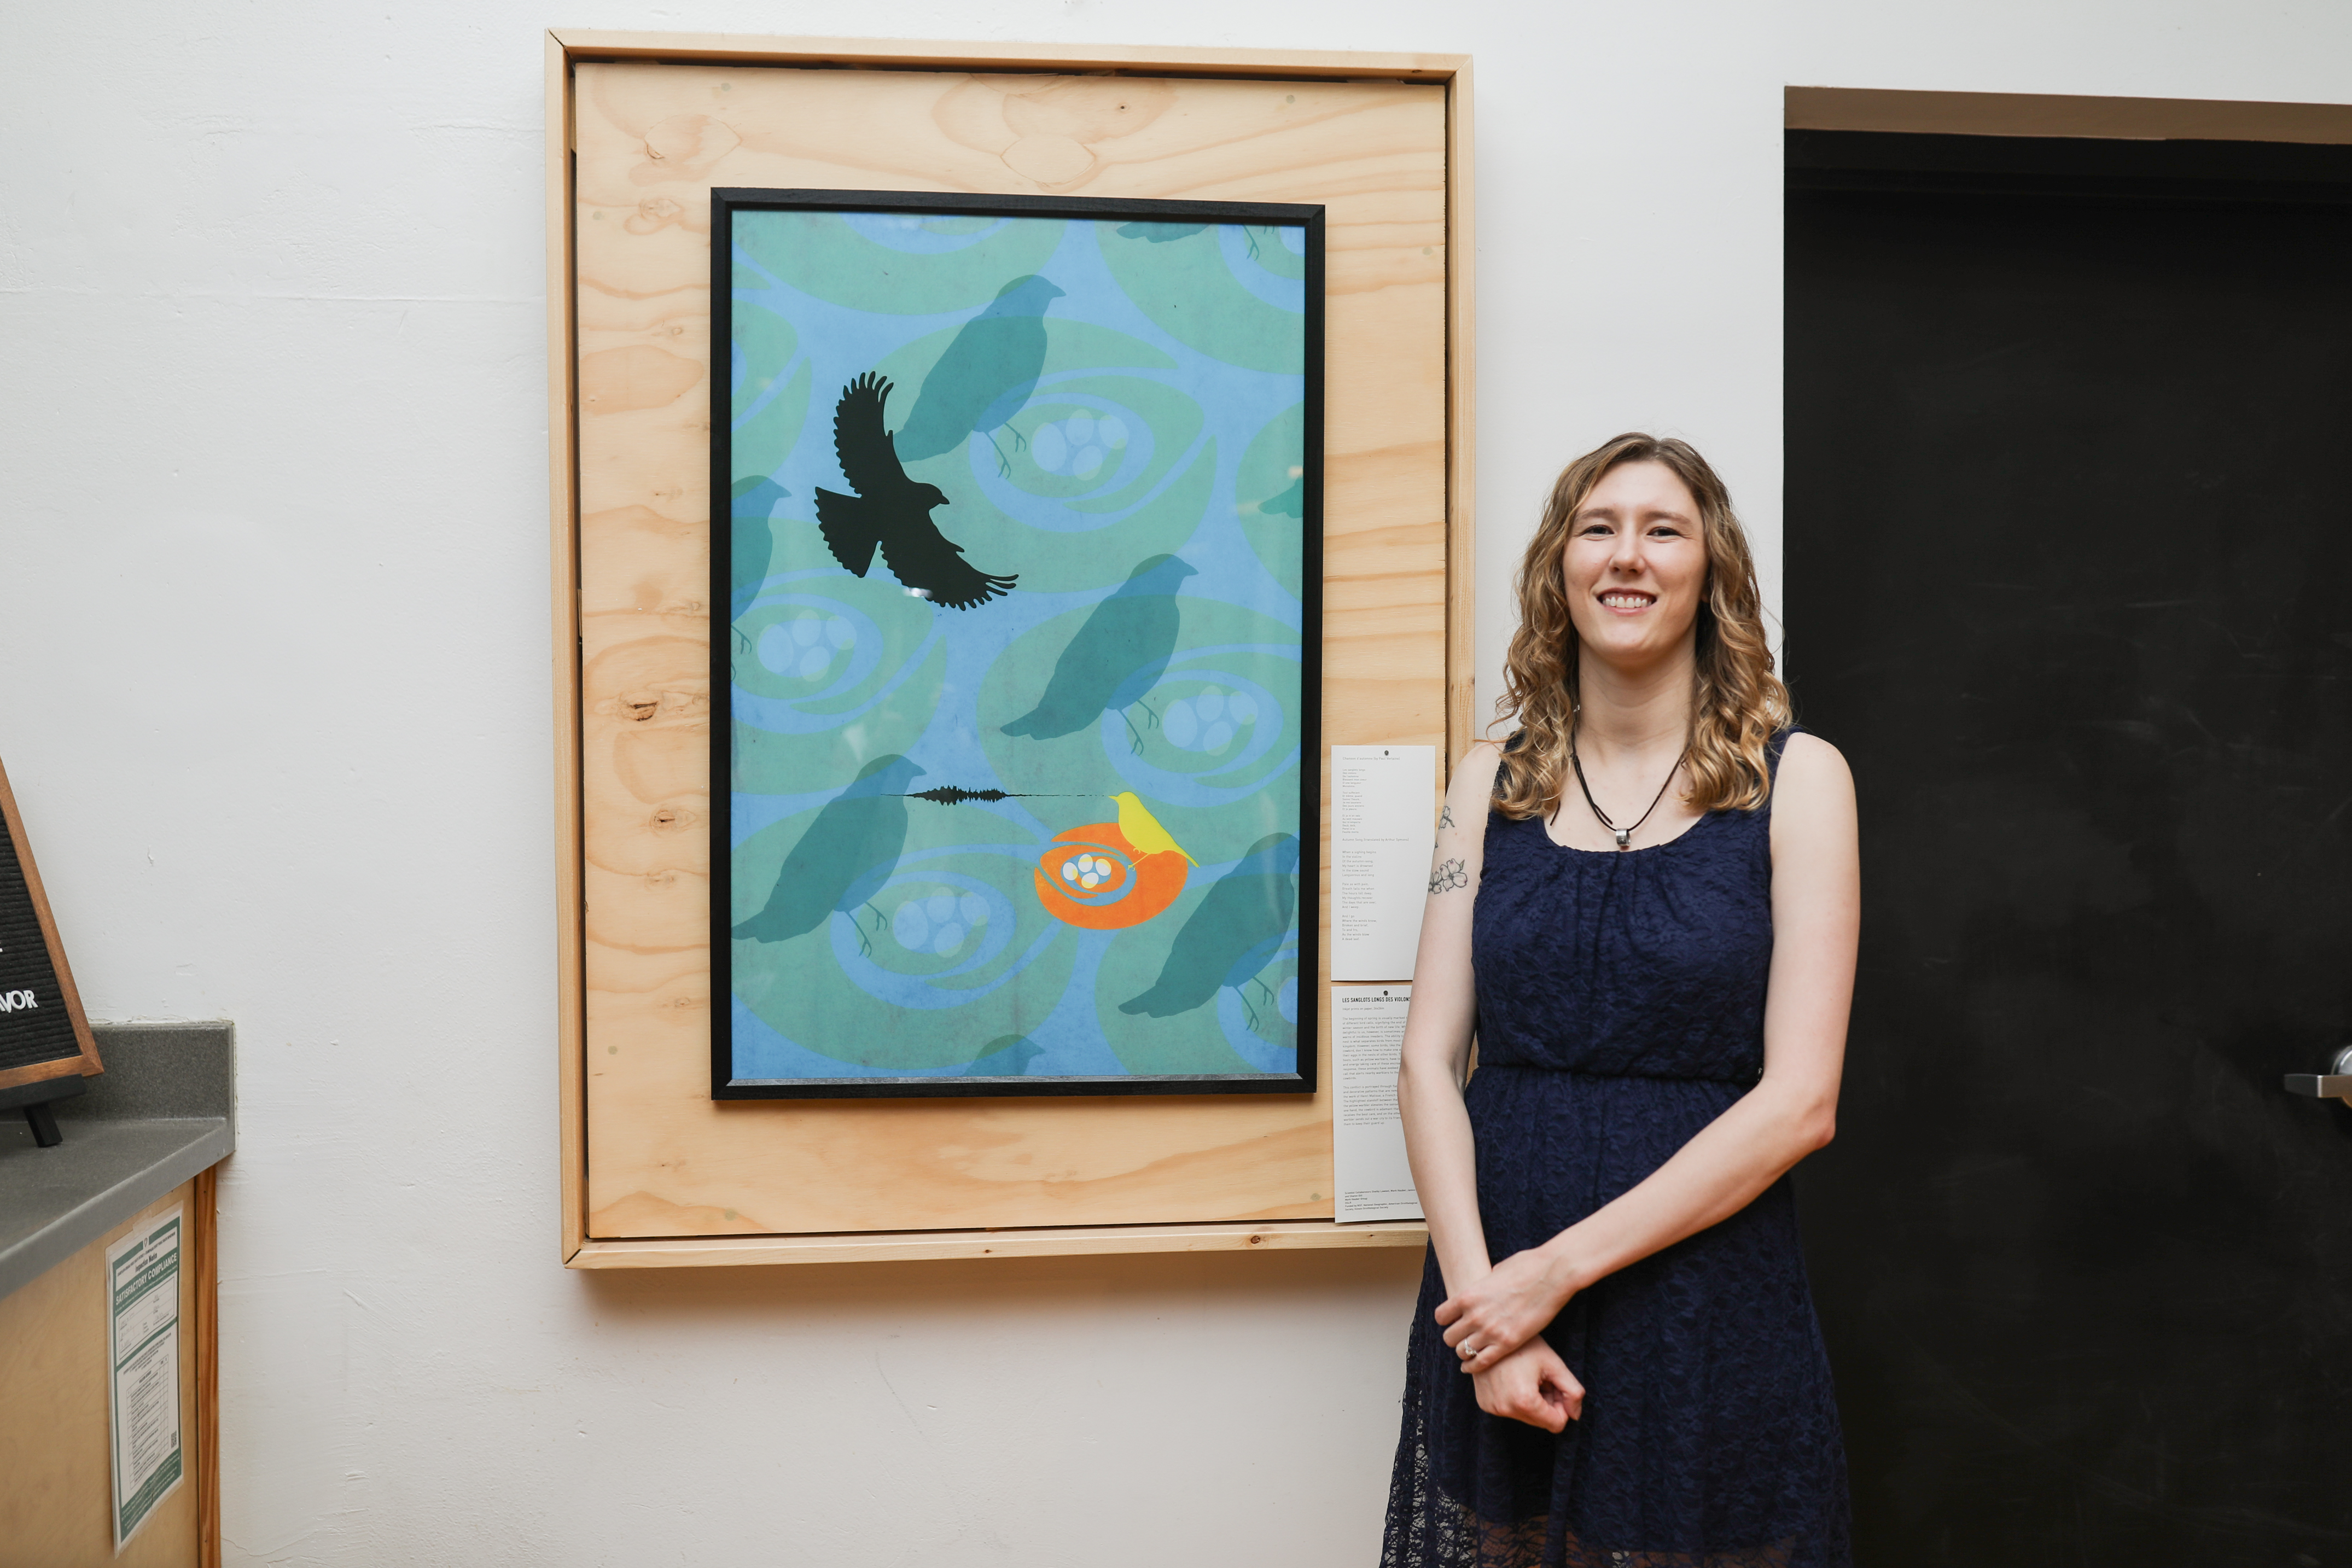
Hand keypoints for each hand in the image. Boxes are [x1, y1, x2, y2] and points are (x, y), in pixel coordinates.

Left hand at [1436, 1246, 1575, 1374]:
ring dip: (1466, 1352)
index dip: (1447, 1321)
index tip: (1454, 1322)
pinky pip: (1481, 1362)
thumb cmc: (1525, 1267)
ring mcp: (1490, 1331)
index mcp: (1468, 1295)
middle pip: (1449, 1338)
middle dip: (1455, 1338)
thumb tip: (1484, 1288)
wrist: (1551, 1274)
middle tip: (1465, 1338)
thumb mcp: (1495, 1273)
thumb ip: (1484, 1286)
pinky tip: (1474, 1365)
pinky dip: (1475, 1366)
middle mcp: (1474, 1315)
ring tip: (1472, 1351)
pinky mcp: (1508, 1343)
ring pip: (1462, 1352)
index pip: (1441, 1317)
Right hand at [1471, 1337, 1582, 1432]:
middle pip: (1540, 1422)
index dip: (1562, 1405)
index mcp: (1524, 1402)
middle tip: (1542, 1378)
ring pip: (1525, 1416)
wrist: (1491, 1331)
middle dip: (1547, 1404)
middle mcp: (1504, 1409)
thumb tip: (1575, 1415)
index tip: (1555, 1385)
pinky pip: (1509, 1410)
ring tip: (1527, 1376)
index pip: (1557, 1424)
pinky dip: (1516, 1399)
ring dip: (1532, 1401)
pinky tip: (1514, 1378)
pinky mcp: (1483, 1403)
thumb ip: (1573, 1391)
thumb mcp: (1554, 1364)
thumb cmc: (1525, 1344)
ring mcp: (1491, 1407)